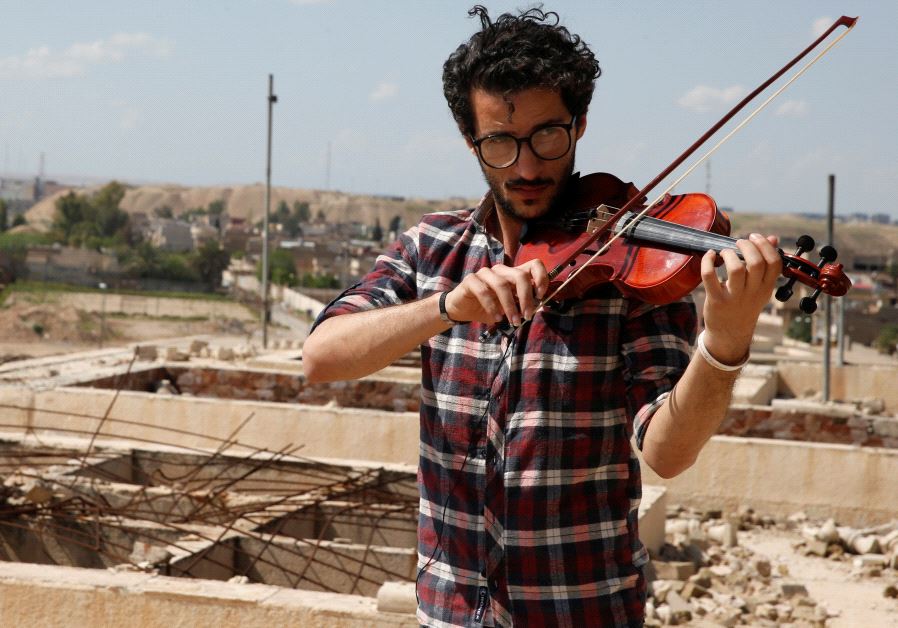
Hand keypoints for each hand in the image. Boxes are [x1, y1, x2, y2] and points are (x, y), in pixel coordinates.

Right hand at [444, 259, 548, 325]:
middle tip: (527, 316)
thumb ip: (521, 305)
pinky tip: (496, 318)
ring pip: (502, 284)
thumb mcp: (509, 308)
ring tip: (513, 321)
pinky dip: (492, 307)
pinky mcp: (471, 279)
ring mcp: (485, 273)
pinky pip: (483, 291)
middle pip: (520, 275)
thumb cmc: (489, 308)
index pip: (534, 265)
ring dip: (510, 306)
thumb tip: (536, 308)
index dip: (541, 277)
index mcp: (513, 274)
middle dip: (526, 298)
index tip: (540, 296)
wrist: (463, 310)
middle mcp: (501, 270)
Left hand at [700, 233, 780, 362]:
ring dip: (728, 254)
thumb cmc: (744, 305)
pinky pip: (709, 276)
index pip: (774, 262)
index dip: (765, 245)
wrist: (730, 334)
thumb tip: (773, 238)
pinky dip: (707, 262)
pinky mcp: (716, 300)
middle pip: (756, 263)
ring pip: (735, 269)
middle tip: (738, 243)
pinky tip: (709, 255)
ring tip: (724, 252)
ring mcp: (734, 297)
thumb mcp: (760, 287)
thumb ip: (767, 264)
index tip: (754, 237)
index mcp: (766, 287)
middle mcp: (753, 292)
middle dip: (747, 246)